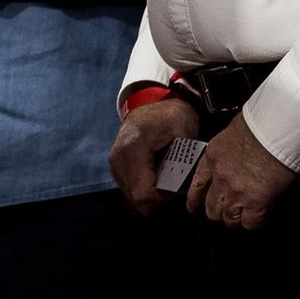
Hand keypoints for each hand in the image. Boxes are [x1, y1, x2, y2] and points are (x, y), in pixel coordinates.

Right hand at [109, 96, 198, 213]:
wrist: (152, 99)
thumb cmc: (171, 114)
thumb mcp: (184, 131)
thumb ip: (184, 159)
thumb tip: (185, 187)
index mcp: (134, 150)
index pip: (142, 193)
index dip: (162, 198)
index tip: (175, 188)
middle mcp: (118, 158)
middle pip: (135, 198)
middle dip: (156, 199)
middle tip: (171, 185)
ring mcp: (114, 162)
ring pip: (131, 196)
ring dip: (149, 194)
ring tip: (164, 178)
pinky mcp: (115, 164)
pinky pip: (128, 187)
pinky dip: (143, 187)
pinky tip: (154, 174)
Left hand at [182, 116, 296, 229]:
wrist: (276, 128)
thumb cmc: (261, 123)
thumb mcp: (234, 131)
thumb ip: (230, 148)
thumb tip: (237, 154)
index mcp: (214, 156)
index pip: (198, 183)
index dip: (195, 198)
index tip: (192, 206)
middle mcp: (221, 176)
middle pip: (211, 207)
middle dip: (218, 211)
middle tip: (226, 211)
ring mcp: (235, 191)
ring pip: (228, 218)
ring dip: (236, 218)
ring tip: (244, 215)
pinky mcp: (255, 202)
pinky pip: (250, 223)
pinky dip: (254, 221)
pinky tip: (260, 215)